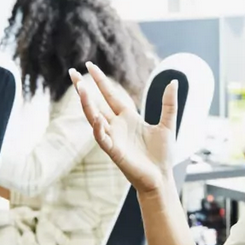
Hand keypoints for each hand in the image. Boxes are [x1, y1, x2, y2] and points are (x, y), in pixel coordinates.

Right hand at [70, 62, 177, 194]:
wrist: (161, 178)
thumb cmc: (162, 155)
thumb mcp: (168, 124)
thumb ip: (169, 104)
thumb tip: (173, 81)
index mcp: (128, 118)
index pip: (110, 95)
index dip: (101, 81)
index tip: (90, 66)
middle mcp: (116, 126)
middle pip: (96, 103)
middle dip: (83, 89)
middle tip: (71, 72)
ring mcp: (113, 138)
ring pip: (94, 118)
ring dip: (87, 104)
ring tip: (80, 88)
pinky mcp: (114, 152)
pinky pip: (102, 139)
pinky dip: (98, 129)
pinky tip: (96, 118)